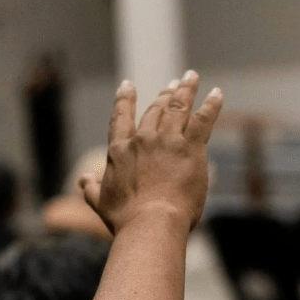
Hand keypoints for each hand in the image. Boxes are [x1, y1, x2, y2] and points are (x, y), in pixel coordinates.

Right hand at [80, 72, 221, 234]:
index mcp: (120, 150)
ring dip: (186, 89)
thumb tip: (83, 179)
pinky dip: (211, 104)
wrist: (151, 222)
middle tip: (173, 83)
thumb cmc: (126, 218)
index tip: (127, 84)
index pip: (121, 118)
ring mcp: (168, 141)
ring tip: (191, 76)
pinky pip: (203, 119)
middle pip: (155, 109)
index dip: (124, 99)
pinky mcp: (191, 148)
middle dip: (164, 93)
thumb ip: (90, 188)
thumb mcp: (100, 203)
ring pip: (178, 107)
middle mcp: (143, 139)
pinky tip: (217, 93)